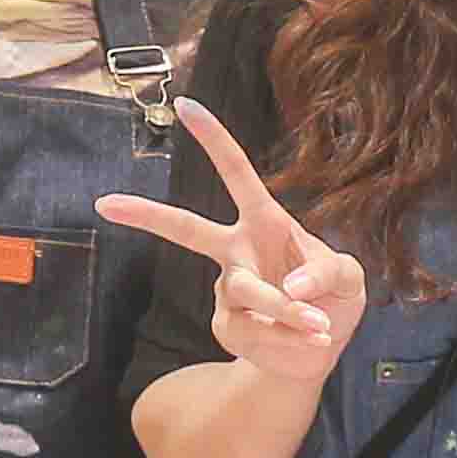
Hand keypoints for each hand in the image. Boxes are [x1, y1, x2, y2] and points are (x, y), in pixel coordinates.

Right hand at [97, 99, 364, 386]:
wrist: (318, 352)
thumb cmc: (333, 300)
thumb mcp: (349, 278)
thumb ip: (327, 273)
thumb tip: (289, 288)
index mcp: (265, 222)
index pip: (236, 173)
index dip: (214, 139)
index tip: (184, 105)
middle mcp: (237, 251)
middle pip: (186, 229)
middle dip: (147, 214)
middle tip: (107, 203)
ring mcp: (227, 291)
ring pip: (249, 292)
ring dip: (286, 311)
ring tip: (319, 327)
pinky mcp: (226, 327)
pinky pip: (255, 330)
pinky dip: (288, 338)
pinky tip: (306, 342)